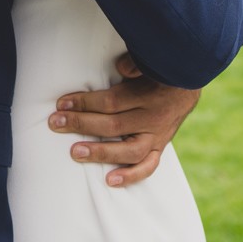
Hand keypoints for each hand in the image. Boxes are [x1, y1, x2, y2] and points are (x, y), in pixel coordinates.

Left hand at [49, 53, 200, 187]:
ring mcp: (158, 136)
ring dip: (101, 152)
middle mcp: (154, 117)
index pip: (111, 102)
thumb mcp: (147, 61)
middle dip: (81, 124)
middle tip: (56, 124)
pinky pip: (148, 166)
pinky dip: (131, 175)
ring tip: (75, 152)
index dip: (84, 102)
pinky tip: (110, 180)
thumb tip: (121, 68)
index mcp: (148, 93)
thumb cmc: (155, 70)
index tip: (61, 103)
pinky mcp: (160, 147)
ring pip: (130, 150)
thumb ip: (134, 63)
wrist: (186, 81)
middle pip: (114, 125)